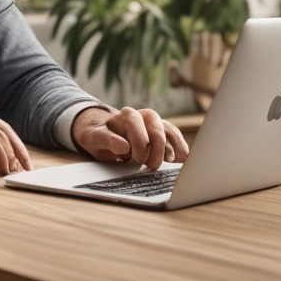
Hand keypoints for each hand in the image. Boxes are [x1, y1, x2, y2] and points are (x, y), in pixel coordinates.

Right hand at [0, 106, 32, 176]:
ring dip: (12, 160)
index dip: (17, 147)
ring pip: (5, 142)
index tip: (24, 164)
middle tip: (26, 172)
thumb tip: (2, 161)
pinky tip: (1, 172)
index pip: (5, 130)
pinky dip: (3, 161)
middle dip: (21, 154)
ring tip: (12, 175)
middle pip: (9, 134)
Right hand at [71, 106, 189, 169]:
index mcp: (149, 119)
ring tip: (138, 159)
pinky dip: (116, 141)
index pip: (169, 129)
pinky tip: (123, 149)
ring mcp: (116, 122)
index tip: (179, 159)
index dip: (177, 144)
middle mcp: (134, 116)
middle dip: (158, 147)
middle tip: (153, 164)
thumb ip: (165, 148)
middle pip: (154, 124)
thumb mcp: (148, 146)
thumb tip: (184, 158)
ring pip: (133, 121)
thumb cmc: (128, 144)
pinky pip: (108, 134)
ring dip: (140, 143)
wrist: (96, 136)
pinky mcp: (98, 133)